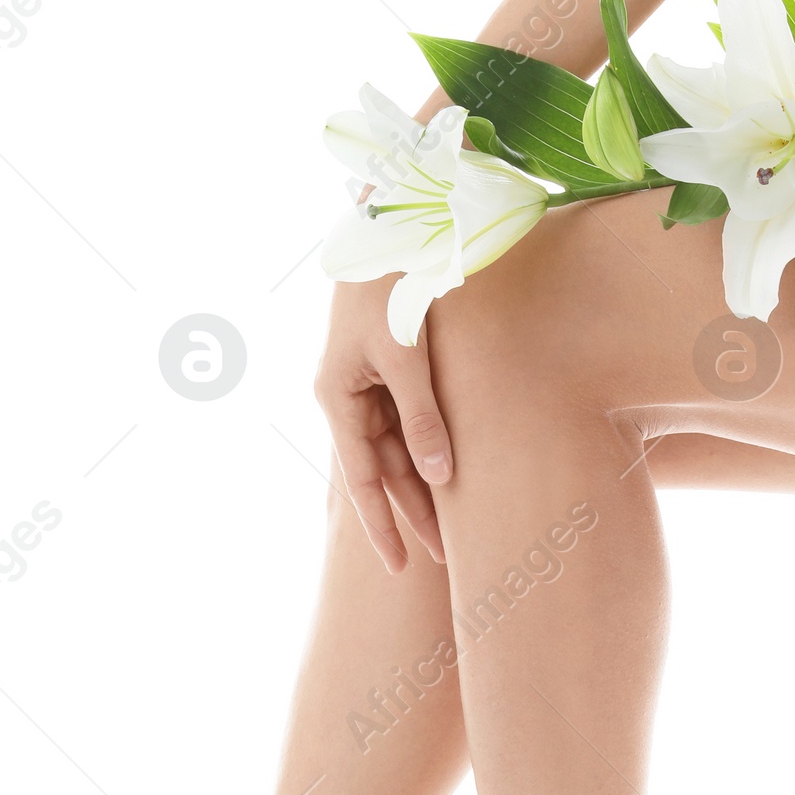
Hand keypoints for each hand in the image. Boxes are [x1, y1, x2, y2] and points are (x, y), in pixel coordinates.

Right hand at [313, 275, 453, 571]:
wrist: (387, 226)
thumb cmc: (389, 284)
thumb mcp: (405, 354)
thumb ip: (422, 415)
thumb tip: (439, 474)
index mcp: (337, 397)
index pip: (361, 480)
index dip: (382, 526)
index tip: (399, 568)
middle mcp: (347, 397)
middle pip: (384, 471)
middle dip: (414, 514)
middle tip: (447, 559)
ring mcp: (367, 385)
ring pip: (398, 449)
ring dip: (426, 484)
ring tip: (457, 527)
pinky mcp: (389, 370)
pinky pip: (408, 421)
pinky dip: (429, 447)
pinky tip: (450, 474)